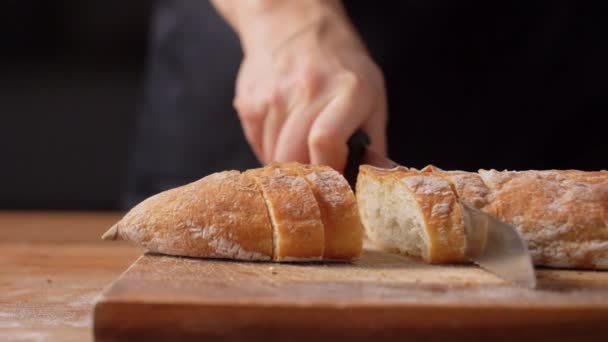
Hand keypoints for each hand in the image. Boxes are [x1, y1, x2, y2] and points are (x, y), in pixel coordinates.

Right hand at [233, 13, 386, 171]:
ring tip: (300, 149)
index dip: (328, 169)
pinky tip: (282, 135)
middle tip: (314, 174)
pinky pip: (256, 145)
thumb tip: (375, 177)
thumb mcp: (371, 94)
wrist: (294, 24)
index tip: (334, 178)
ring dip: (286, 164)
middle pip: (293, 155)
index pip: (326, 141)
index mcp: (348, 91)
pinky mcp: (250, 101)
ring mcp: (274, 95)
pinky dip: (269, 150)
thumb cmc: (340, 65)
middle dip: (304, 177)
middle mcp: (308, 90)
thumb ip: (374, 140)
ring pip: (273, 155)